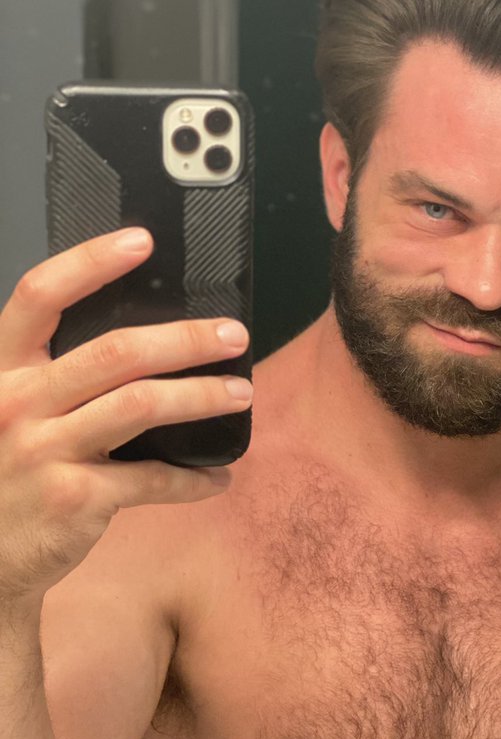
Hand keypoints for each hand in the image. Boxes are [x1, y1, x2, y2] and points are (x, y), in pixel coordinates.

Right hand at [0, 228, 252, 603]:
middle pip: (115, 350)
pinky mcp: (75, 498)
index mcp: (0, 370)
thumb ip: (56, 378)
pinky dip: (194, 479)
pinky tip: (218, 478)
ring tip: (240, 393)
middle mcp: (17, 403)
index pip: (40, 296)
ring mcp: (44, 451)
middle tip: (233, 335)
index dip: (90, 262)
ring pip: (142, 405)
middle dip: (186, 338)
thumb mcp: (9, 415)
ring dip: (203, 397)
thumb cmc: (6, 476)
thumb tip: (145, 344)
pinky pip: (152, 478)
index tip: (141, 241)